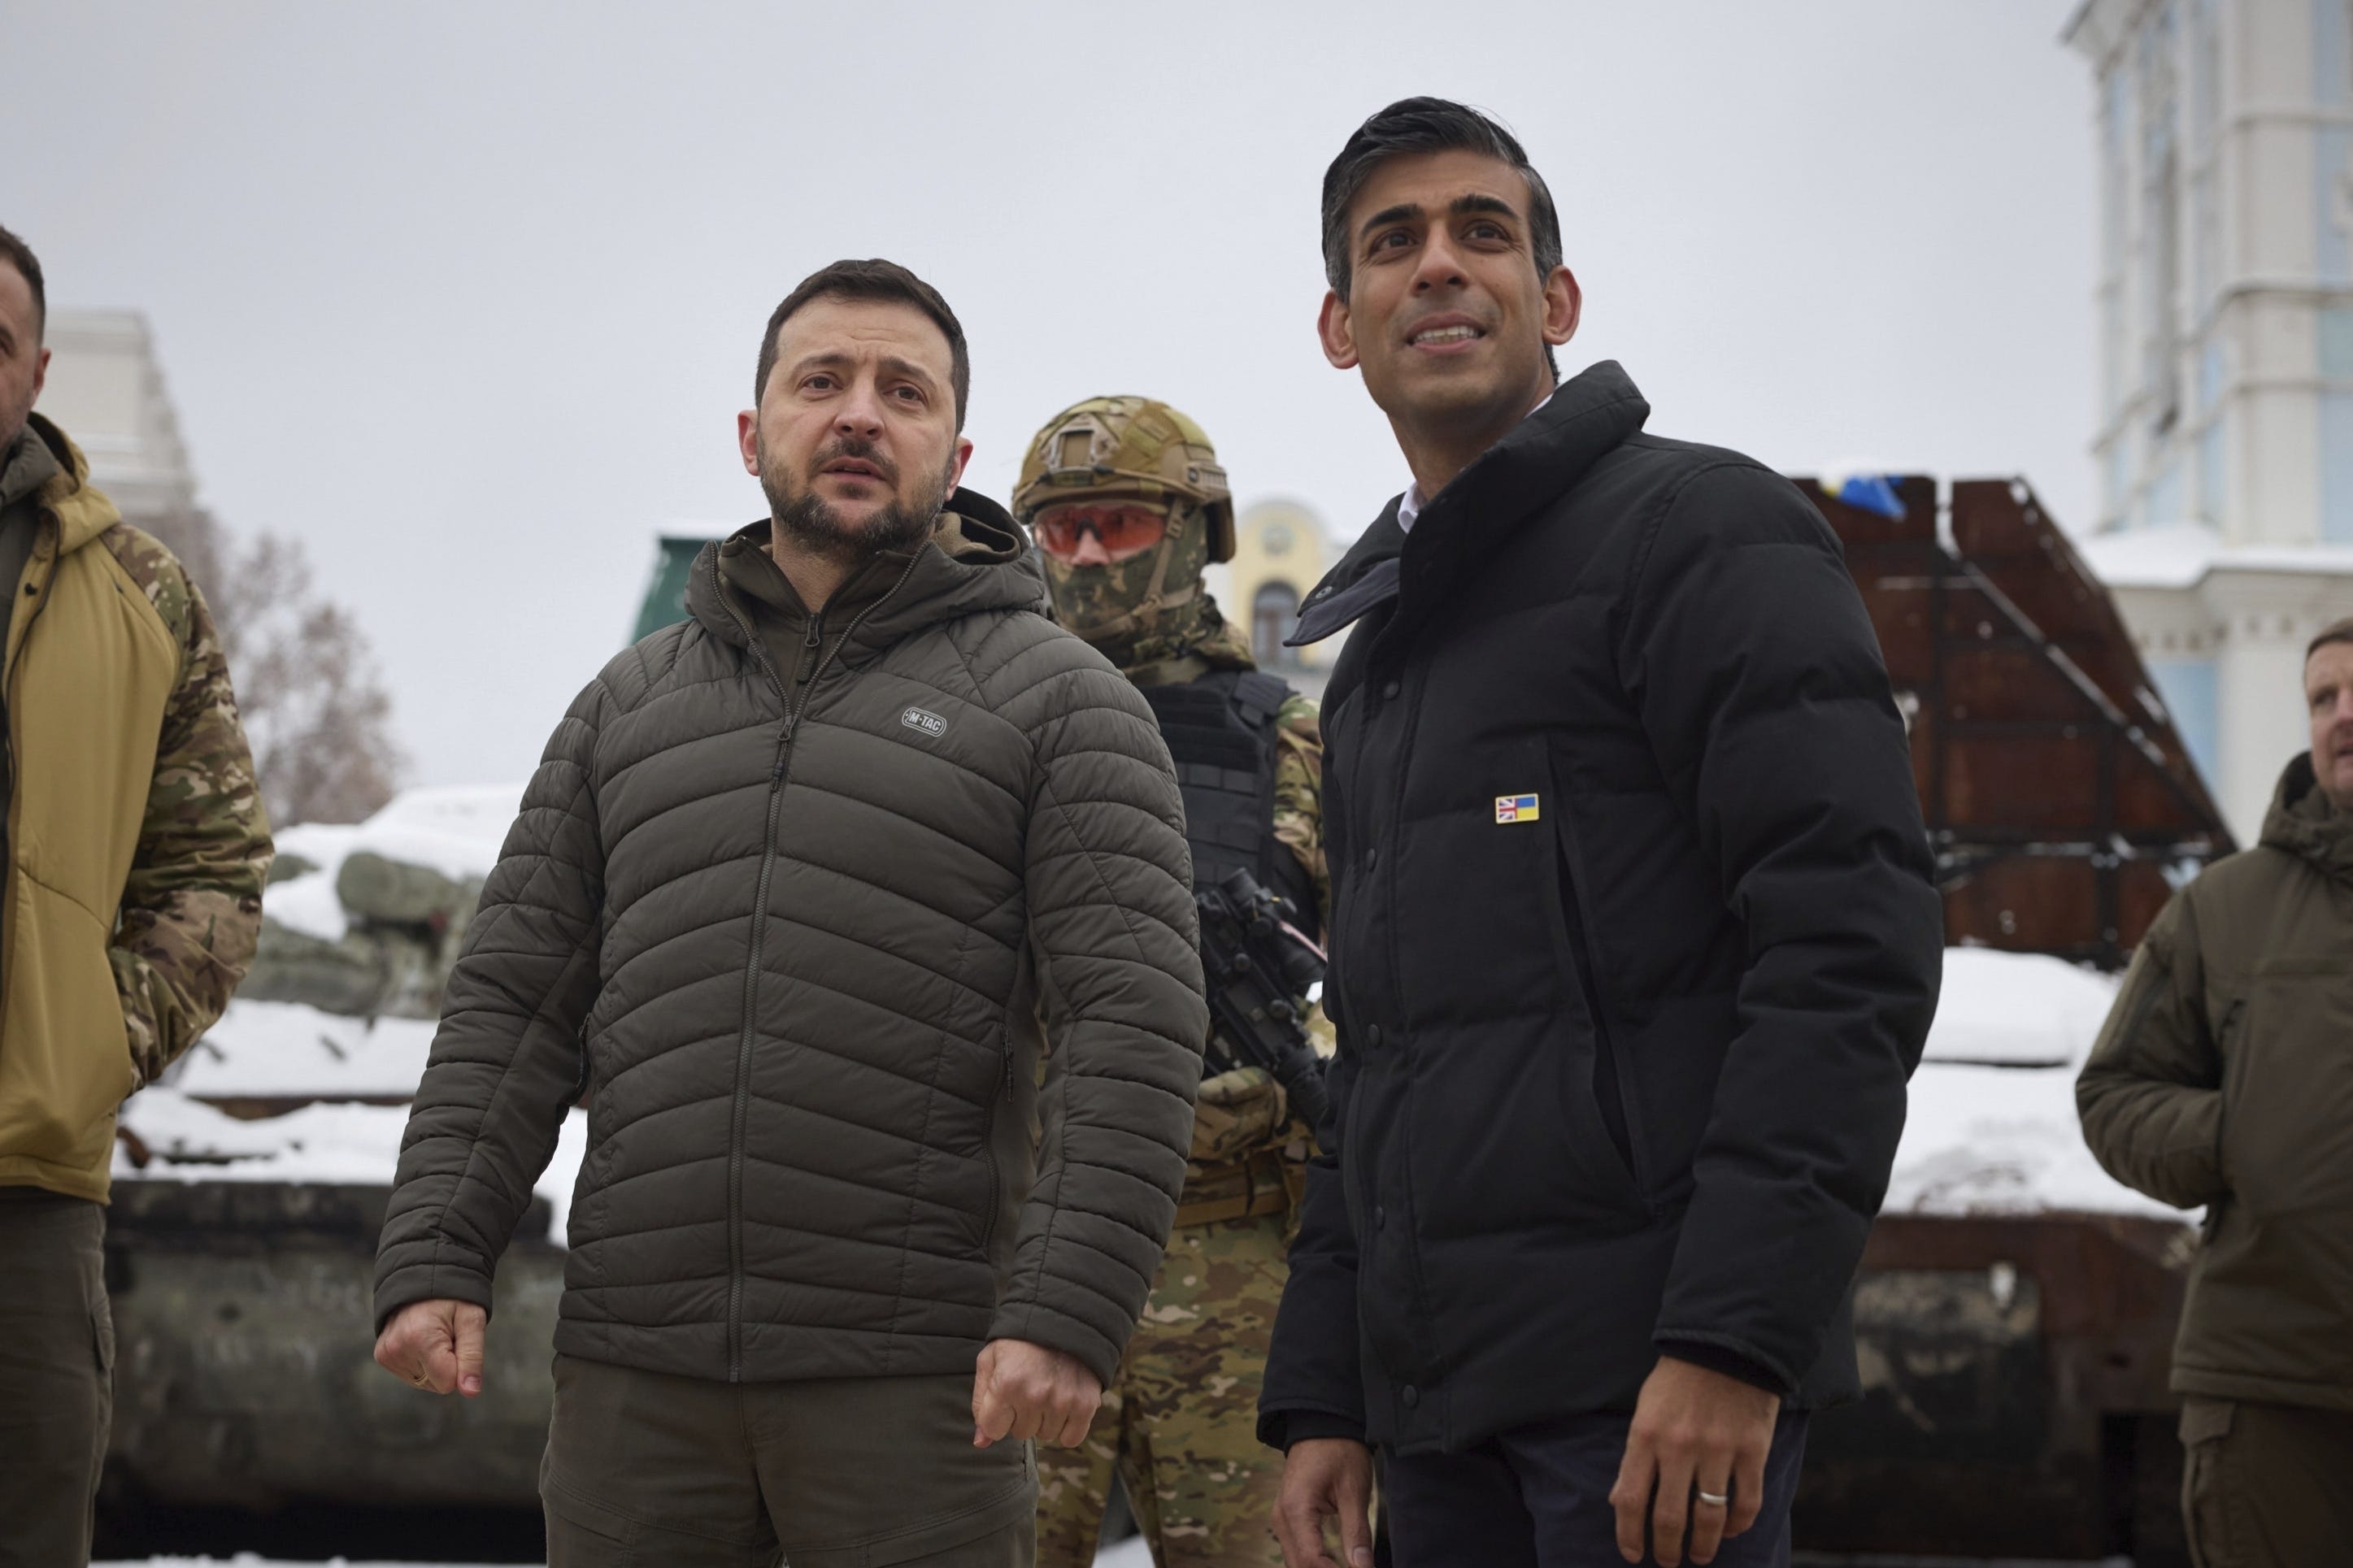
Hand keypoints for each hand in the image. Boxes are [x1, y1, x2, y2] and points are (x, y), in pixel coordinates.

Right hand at [373, 1298, 486, 1397]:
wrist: (424, 1275)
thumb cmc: (454, 1296)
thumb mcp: (472, 1320)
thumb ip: (472, 1357)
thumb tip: (471, 1392)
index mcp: (420, 1339)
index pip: (447, 1383)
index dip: (460, 1364)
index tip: (458, 1339)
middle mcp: (396, 1349)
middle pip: (435, 1384)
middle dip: (447, 1364)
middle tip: (447, 1334)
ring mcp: (386, 1353)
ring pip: (423, 1382)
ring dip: (434, 1363)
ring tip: (434, 1333)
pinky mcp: (382, 1356)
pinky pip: (411, 1375)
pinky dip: (421, 1362)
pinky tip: (422, 1338)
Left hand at [970, 1338, 1099, 1448]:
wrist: (1063, 1320)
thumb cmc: (1019, 1342)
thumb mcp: (990, 1361)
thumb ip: (981, 1403)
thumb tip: (981, 1442)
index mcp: (1006, 1384)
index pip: (994, 1430)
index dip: (998, 1416)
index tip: (1006, 1398)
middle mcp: (1034, 1396)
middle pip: (1020, 1433)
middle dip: (1021, 1415)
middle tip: (1028, 1388)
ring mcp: (1062, 1401)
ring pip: (1045, 1435)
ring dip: (1044, 1419)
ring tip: (1047, 1390)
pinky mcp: (1085, 1404)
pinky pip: (1071, 1438)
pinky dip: (1067, 1427)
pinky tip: (1063, 1405)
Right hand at [1273, 1436, 1373, 1567]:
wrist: (1321, 1423)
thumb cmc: (1338, 1449)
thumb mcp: (1353, 1490)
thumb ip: (1356, 1532)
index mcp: (1296, 1510)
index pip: (1312, 1560)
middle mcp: (1282, 1518)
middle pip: (1299, 1566)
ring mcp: (1282, 1518)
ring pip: (1295, 1562)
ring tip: (1349, 1567)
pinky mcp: (1288, 1517)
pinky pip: (1297, 1549)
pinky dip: (1314, 1561)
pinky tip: (1336, 1563)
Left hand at [1610, 1356, 1779, 1565]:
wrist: (1727, 1344)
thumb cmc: (1679, 1379)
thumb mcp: (1644, 1410)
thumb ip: (1634, 1456)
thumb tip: (1620, 1501)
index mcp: (1645, 1435)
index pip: (1630, 1500)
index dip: (1629, 1535)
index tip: (1634, 1554)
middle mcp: (1679, 1447)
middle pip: (1669, 1518)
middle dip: (1667, 1549)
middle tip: (1669, 1561)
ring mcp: (1718, 1450)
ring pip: (1709, 1518)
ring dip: (1704, 1546)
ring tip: (1700, 1555)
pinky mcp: (1752, 1450)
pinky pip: (1747, 1502)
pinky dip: (1739, 1524)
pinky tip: (1732, 1529)